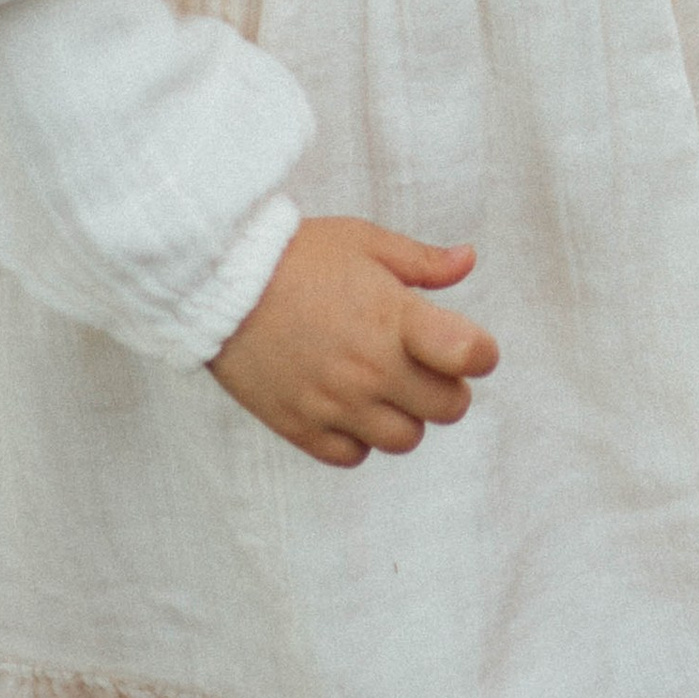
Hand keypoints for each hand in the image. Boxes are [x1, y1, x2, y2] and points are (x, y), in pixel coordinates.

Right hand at [208, 219, 498, 468]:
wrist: (218, 282)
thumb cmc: (297, 256)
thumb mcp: (365, 242)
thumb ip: (423, 262)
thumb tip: (468, 261)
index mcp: (395, 318)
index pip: (471, 355)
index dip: (481, 353)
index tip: (468, 346)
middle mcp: (371, 368)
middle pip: (448, 407)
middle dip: (447, 387)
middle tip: (425, 366)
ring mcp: (335, 402)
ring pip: (405, 440)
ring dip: (405, 416)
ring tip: (384, 387)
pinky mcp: (299, 426)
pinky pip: (351, 455)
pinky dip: (358, 438)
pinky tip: (347, 406)